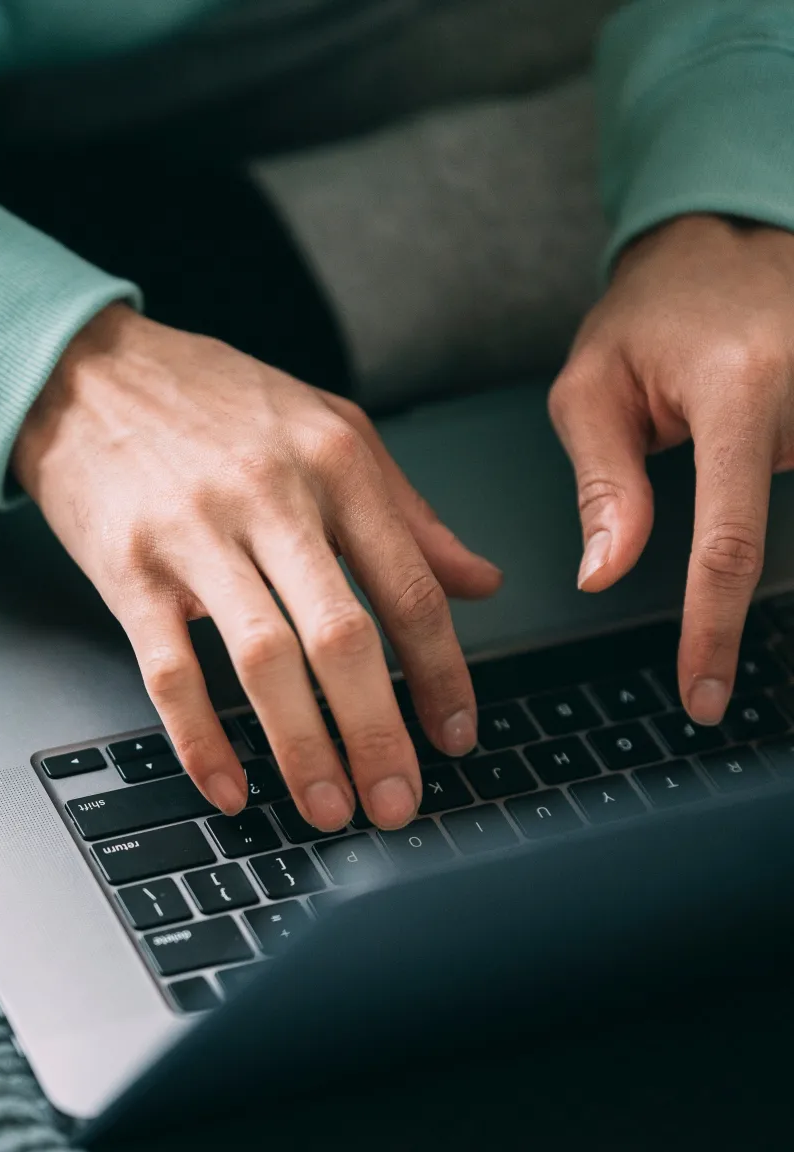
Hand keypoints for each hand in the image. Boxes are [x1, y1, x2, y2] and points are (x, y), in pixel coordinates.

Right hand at [13, 304, 501, 829]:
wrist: (87, 372)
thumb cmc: (213, 399)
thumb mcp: (330, 428)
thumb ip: (407, 510)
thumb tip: (479, 581)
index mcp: (334, 464)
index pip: (409, 588)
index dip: (442, 674)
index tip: (454, 733)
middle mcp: (271, 498)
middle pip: (342, 636)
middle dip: (378, 732)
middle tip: (397, 800)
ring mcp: (195, 534)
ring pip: (262, 660)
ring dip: (302, 748)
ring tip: (329, 806)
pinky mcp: (129, 569)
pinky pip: (169, 670)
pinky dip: (200, 739)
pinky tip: (227, 786)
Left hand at [549, 214, 793, 724]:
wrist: (725, 242)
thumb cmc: (648, 315)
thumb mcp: (592, 390)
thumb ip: (606, 487)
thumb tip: (604, 576)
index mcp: (739, 391)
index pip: (728, 539)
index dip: (714, 628)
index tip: (703, 693)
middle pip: (780, 536)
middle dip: (743, 591)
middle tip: (710, 658)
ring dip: (755, 539)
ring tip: (702, 516)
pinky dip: (770, 519)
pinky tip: (743, 512)